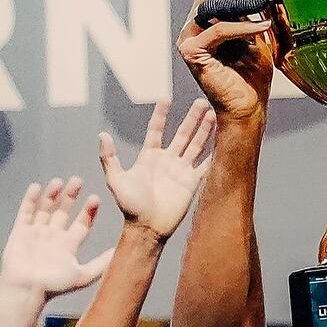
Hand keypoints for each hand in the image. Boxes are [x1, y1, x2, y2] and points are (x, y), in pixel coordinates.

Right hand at [0, 176, 112, 300]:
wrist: (26, 290)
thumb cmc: (54, 286)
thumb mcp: (83, 275)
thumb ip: (101, 263)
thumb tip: (120, 253)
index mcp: (68, 245)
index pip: (81, 224)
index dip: (88, 211)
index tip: (95, 198)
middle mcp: (53, 237)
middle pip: (63, 212)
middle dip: (71, 197)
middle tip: (78, 181)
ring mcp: (36, 233)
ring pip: (46, 209)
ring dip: (52, 195)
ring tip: (60, 181)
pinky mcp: (20, 233)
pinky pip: (26, 212)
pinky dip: (30, 200)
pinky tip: (37, 187)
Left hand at [99, 100, 213, 240]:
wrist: (147, 228)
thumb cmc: (130, 206)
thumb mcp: (116, 179)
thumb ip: (109, 157)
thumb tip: (102, 134)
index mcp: (149, 157)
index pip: (156, 130)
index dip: (161, 115)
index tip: (166, 98)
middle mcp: (167, 160)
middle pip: (182, 134)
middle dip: (192, 118)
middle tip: (201, 102)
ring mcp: (181, 171)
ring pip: (196, 145)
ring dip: (205, 130)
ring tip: (213, 114)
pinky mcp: (192, 183)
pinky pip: (206, 165)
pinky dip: (215, 154)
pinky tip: (224, 142)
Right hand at [177, 0, 275, 122]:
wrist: (248, 106)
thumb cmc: (252, 75)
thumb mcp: (253, 34)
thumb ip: (246, 11)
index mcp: (203, 21)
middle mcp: (192, 27)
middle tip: (263, 5)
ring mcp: (188, 38)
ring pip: (211, 4)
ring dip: (242, 9)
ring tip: (264, 19)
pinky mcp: (191, 51)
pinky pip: (218, 28)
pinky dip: (242, 27)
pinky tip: (261, 30)